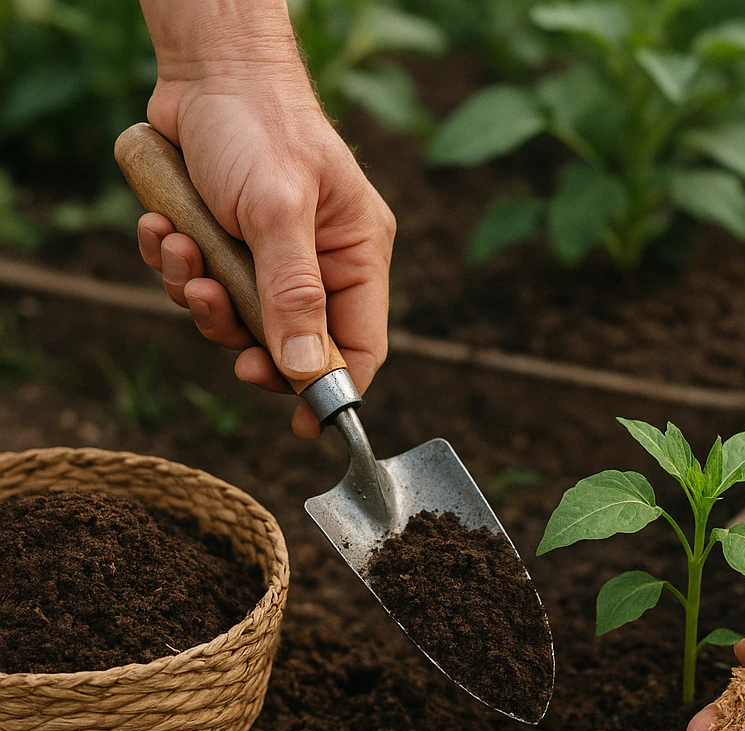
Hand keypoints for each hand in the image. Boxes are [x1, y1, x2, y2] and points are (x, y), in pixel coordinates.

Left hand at [136, 47, 394, 436]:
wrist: (205, 69)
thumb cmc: (260, 125)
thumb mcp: (279, 211)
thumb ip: (293, 293)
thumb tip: (302, 370)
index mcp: (357, 257)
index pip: (360, 345)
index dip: (334, 391)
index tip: (303, 427)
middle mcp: (320, 265)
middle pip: (293, 344)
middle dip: (246, 338)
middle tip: (219, 327)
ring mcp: (271, 259)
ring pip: (239, 320)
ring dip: (200, 297)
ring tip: (182, 249)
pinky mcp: (227, 246)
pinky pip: (202, 287)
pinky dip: (176, 266)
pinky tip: (164, 226)